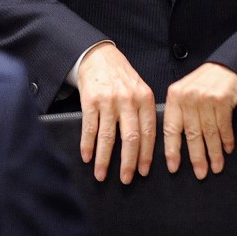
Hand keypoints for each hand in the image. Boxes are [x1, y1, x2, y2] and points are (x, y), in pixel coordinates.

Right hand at [77, 41, 155, 183]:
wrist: (99, 55)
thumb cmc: (121, 76)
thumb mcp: (139, 89)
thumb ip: (143, 112)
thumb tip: (146, 146)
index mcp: (145, 98)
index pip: (148, 132)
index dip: (146, 155)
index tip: (143, 172)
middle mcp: (129, 99)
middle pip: (131, 138)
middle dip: (128, 163)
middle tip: (126, 179)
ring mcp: (109, 99)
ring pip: (108, 137)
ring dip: (104, 159)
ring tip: (101, 175)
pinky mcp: (91, 100)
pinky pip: (90, 128)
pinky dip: (88, 145)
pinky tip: (87, 157)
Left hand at [163, 63, 236, 179]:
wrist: (228, 65)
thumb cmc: (205, 82)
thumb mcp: (186, 92)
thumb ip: (180, 112)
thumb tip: (175, 143)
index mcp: (175, 96)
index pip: (171, 128)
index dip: (172, 150)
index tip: (174, 168)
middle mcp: (188, 97)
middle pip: (191, 134)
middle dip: (196, 157)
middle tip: (200, 174)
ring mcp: (205, 98)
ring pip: (208, 133)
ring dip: (213, 153)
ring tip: (216, 167)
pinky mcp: (222, 99)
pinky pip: (224, 126)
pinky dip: (226, 140)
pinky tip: (228, 150)